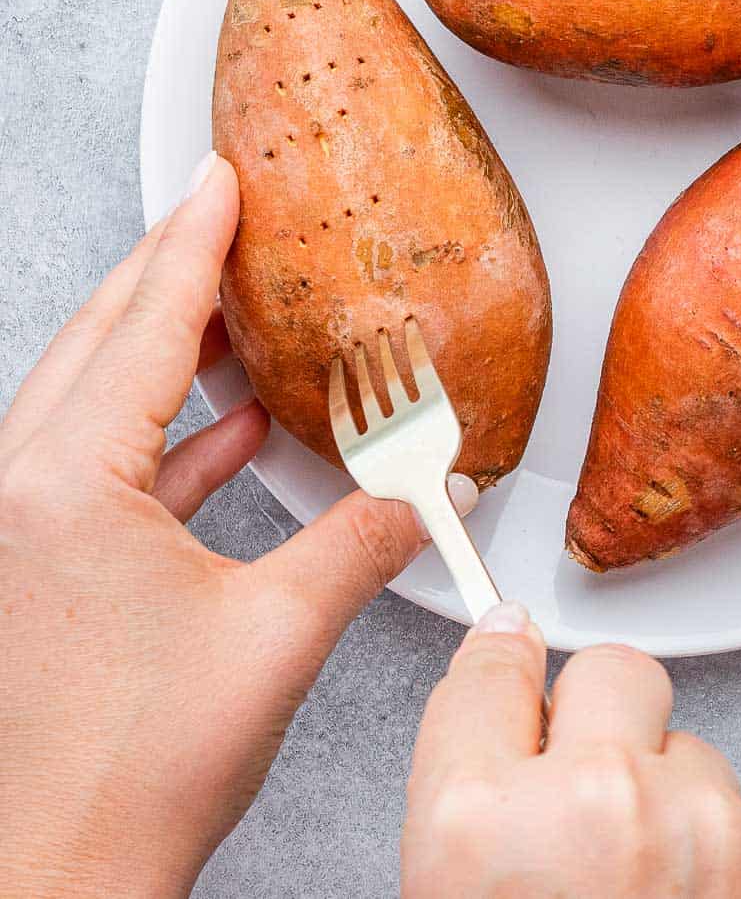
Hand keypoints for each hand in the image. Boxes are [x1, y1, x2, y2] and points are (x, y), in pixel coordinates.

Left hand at [0, 152, 475, 898]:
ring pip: (94, 394)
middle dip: (169, 271)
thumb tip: (436, 489)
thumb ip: (365, 541)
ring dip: (165, 348)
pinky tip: (231, 429)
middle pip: (102, 337)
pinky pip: (100, 460)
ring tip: (235, 310)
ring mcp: (19, 527)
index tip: (222, 176)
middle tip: (226, 218)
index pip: (145, 321)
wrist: (49, 882)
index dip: (195, 238)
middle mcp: (20, 488)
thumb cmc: (129, 776)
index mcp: (64, 482)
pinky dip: (165, 431)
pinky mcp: (33, 565)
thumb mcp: (274, 635)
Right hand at [402, 602, 740, 897]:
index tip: (511, 666)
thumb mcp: (444, 885)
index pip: (490, 667)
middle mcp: (598, 807)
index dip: (502, 676)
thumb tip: (503, 644)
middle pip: (613, 669)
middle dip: (605, 721)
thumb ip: (463, 765)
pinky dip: (726, 864)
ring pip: (691, 750)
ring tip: (644, 893)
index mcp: (482, 820)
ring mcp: (706, 835)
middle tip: (588, 807)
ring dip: (671, 805)